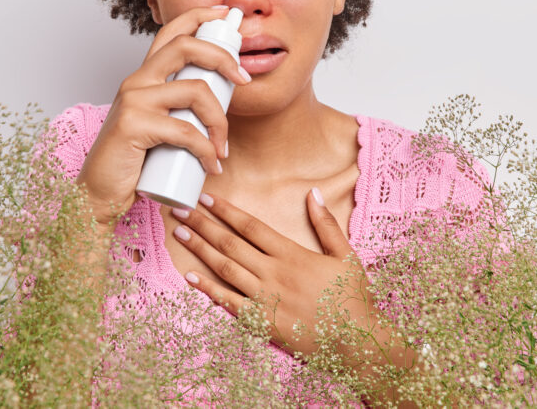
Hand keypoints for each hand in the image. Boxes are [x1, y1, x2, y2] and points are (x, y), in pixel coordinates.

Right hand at [77, 6, 250, 222]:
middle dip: (224, 58)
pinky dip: (206, 150)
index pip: (171, 31)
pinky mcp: (133, 124)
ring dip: (220, 122)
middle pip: (187, 47)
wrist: (99, 193)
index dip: (200, 16)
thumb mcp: (160, 126)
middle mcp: (137, 80)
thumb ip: (180, 110)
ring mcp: (133, 99)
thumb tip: (221, 103)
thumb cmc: (133, 162)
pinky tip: (211, 166)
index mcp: (144, 76)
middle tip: (244, 81)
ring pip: (196, 91)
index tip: (226, 15)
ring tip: (222, 149)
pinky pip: (186, 131)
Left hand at [171, 189, 384, 357]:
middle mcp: (274, 273)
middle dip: (203, 225)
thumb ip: (326, 224)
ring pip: (225, 268)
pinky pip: (228, 303)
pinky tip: (189, 276)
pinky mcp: (261, 322)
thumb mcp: (345, 255)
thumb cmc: (352, 298)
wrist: (356, 341)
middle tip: (180, 210)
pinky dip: (208, 289)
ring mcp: (265, 298)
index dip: (226, 211)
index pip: (251, 226)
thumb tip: (313, 193)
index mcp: (292, 254)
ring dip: (200, 249)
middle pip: (230, 243)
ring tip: (180, 234)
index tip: (207, 198)